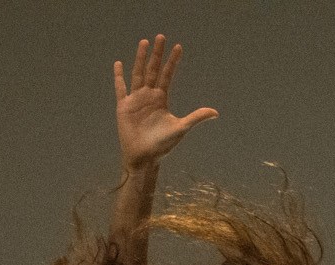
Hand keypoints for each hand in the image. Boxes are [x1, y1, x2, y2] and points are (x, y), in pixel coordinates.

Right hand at [115, 35, 217, 168]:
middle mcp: (148, 96)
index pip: (167, 75)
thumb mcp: (181, 128)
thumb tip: (215, 112)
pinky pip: (121, 88)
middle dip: (157, 53)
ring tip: (144, 42)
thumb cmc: (162, 145)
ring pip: (138, 74)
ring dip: (140, 58)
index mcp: (161, 99)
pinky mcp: (124, 107)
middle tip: (161, 36)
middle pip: (153, 69)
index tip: (178, 47)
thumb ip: (196, 117)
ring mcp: (136, 100)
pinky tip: (118, 64)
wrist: (144, 158)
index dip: (173, 61)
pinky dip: (119, 77)